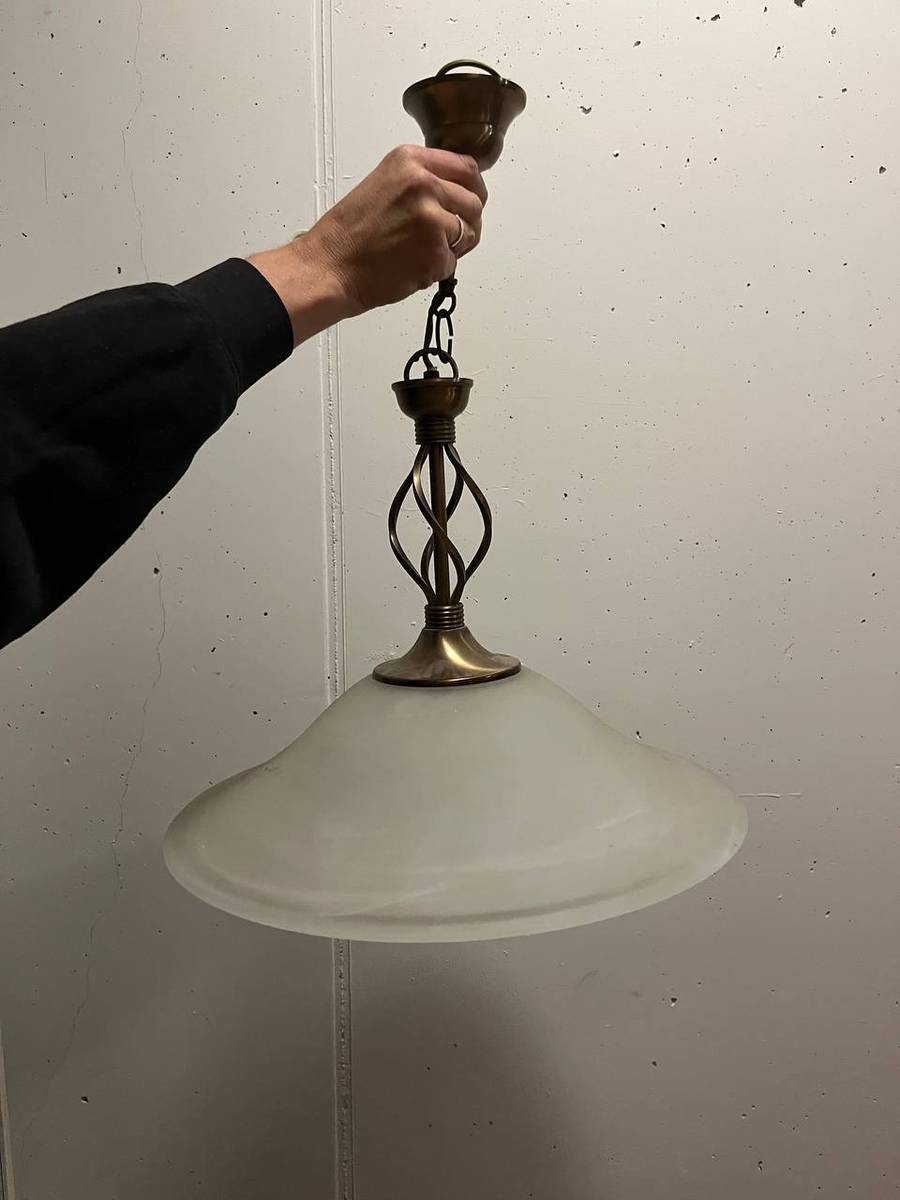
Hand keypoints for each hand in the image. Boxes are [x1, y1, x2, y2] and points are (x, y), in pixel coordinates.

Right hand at [249, 145, 486, 345]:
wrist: (330, 267)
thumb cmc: (350, 234)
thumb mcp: (384, 185)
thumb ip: (420, 182)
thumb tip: (454, 194)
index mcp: (410, 161)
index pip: (466, 168)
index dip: (473, 189)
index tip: (469, 202)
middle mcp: (425, 183)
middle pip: (475, 202)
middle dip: (467, 223)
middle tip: (446, 238)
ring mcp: (433, 218)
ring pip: (470, 233)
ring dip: (454, 248)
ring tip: (422, 252)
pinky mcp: (435, 251)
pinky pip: (454, 263)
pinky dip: (438, 271)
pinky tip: (411, 267)